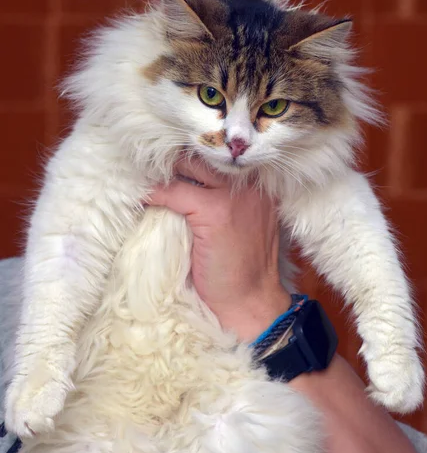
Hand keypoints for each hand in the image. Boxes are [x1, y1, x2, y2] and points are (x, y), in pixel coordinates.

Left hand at [149, 156, 290, 340]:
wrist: (250, 301)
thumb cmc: (240, 269)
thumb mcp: (240, 223)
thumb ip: (223, 199)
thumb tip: (183, 181)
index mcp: (259, 185)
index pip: (220, 155)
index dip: (193, 151)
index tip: (168, 153)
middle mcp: (250, 184)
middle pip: (204, 153)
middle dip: (176, 155)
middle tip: (150, 158)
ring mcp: (233, 195)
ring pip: (188, 165)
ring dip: (164, 170)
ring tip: (144, 174)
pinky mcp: (215, 211)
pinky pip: (174, 192)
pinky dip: (154, 194)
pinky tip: (142, 198)